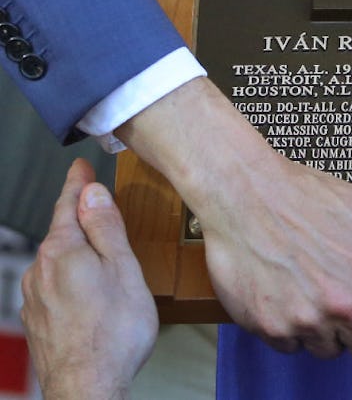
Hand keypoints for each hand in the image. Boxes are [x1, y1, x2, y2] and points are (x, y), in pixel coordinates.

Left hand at [21, 160, 157, 399]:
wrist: (87, 391)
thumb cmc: (113, 333)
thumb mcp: (123, 267)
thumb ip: (106, 226)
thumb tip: (92, 192)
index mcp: (62, 250)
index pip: (68, 203)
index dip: (77, 183)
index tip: (81, 167)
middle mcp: (40, 270)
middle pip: (61, 231)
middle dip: (79, 217)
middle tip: (97, 203)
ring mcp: (35, 299)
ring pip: (57, 260)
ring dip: (75, 251)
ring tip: (100, 253)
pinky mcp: (38, 323)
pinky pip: (53, 286)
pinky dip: (70, 278)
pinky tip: (88, 291)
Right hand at [118, 77, 351, 361]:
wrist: (244, 193)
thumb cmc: (305, 196)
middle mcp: (343, 305)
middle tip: (348, 293)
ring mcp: (305, 321)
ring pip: (331, 350)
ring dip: (327, 328)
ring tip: (312, 285)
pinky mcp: (270, 328)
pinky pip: (293, 346)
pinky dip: (292, 327)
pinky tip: (287, 291)